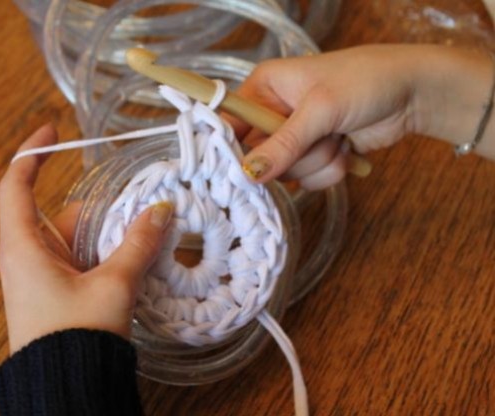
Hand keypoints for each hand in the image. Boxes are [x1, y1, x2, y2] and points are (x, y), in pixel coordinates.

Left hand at [0, 124, 172, 353]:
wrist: (64, 387)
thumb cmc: (74, 337)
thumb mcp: (113, 286)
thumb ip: (138, 244)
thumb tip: (161, 210)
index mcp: (24, 246)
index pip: (16, 185)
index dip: (32, 153)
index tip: (53, 130)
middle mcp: (30, 256)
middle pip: (65, 212)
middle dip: (102, 206)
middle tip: (141, 202)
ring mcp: (45, 274)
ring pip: (80, 237)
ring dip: (112, 233)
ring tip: (149, 231)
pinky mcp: (60, 291)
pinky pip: (85, 258)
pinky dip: (109, 253)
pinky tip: (138, 257)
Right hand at [236, 44, 493, 188]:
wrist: (412, 93)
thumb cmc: (364, 81)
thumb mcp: (320, 110)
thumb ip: (283, 144)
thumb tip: (247, 173)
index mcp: (264, 88)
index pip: (231, 124)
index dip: (233, 150)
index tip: (241, 171)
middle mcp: (274, 113)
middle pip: (260, 156)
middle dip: (295, 155)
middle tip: (321, 135)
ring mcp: (295, 137)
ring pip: (287, 172)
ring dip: (318, 161)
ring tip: (339, 136)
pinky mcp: (314, 155)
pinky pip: (308, 179)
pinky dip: (330, 170)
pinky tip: (346, 148)